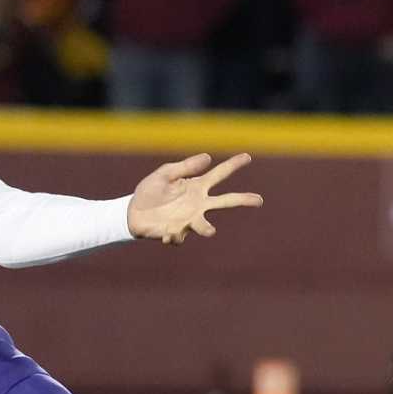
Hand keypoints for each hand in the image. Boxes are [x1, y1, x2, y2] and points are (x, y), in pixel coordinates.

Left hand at [126, 153, 263, 243]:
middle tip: (259, 200)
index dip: (233, 165)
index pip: (219, 174)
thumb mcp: (165, 174)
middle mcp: (198, 204)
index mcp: (196, 187)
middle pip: (226, 201)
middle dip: (243, 200)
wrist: (132, 213)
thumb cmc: (150, 191)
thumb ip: (185, 167)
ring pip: (205, 226)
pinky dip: (172, 235)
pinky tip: (163, 233)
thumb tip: (208, 157)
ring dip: (207, 228)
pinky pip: (179, 235)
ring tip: (211, 231)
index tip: (248, 157)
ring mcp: (189, 220)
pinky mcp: (177, 233)